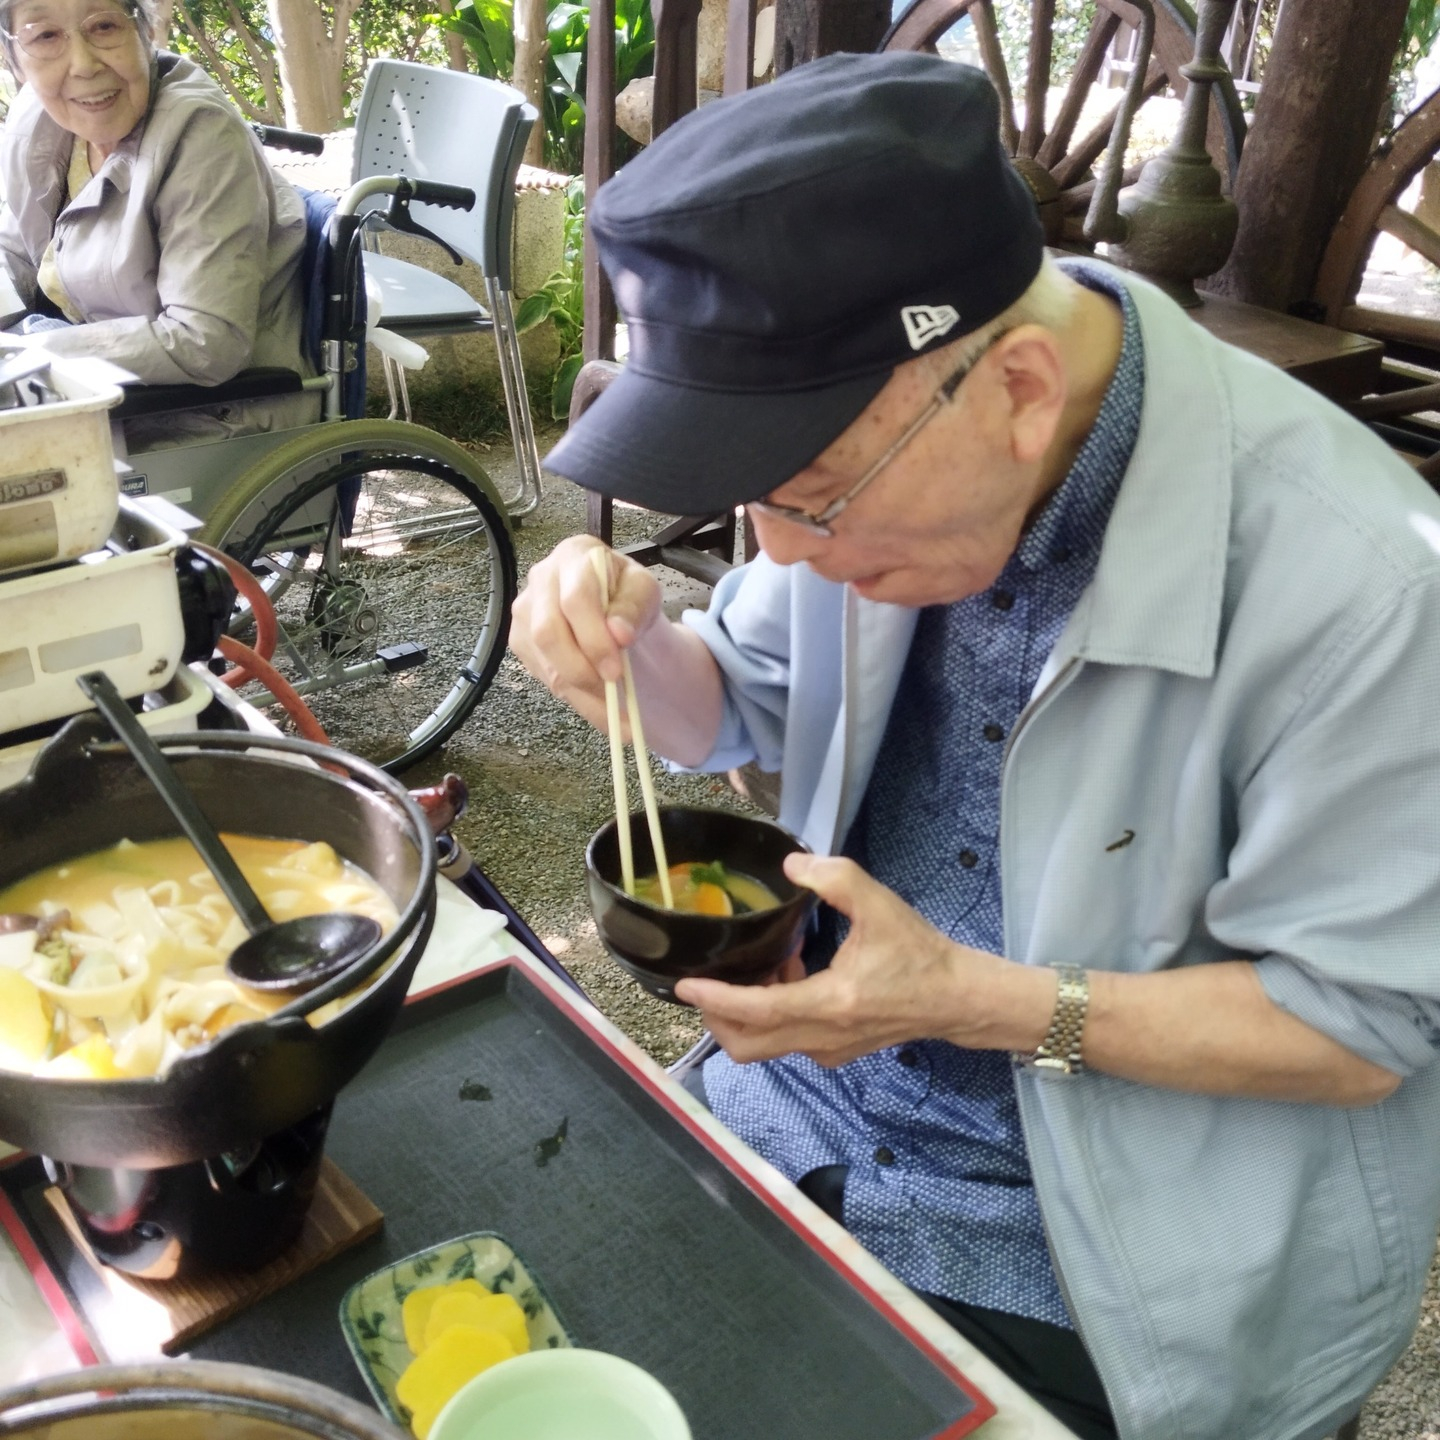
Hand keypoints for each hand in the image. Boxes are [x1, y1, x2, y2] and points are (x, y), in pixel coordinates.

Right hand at [509, 536, 662, 735]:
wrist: (615, 613)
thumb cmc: (629, 598)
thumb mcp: (645, 595)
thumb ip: (634, 609)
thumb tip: (619, 634)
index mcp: (575, 555)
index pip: (576, 599)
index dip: (594, 639)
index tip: (616, 670)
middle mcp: (541, 576)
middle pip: (548, 631)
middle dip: (581, 668)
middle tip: (610, 692)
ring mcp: (525, 608)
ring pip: (542, 657)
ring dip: (577, 685)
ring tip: (608, 700)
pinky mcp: (519, 637)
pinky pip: (539, 671)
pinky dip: (568, 690)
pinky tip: (591, 691)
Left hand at [675, 854, 1018, 1066]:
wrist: (954, 997)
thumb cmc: (917, 952)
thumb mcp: (878, 904)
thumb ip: (834, 877)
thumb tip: (792, 866)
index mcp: (830, 1003)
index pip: (757, 1010)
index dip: (716, 998)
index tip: (685, 983)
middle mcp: (822, 1036)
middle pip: (747, 1043)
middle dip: (717, 1015)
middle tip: (708, 978)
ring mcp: (827, 1050)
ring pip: (765, 1045)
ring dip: (747, 1012)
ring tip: (759, 964)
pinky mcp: (835, 1051)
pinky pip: (786, 1039)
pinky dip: (771, 1014)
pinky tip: (790, 973)